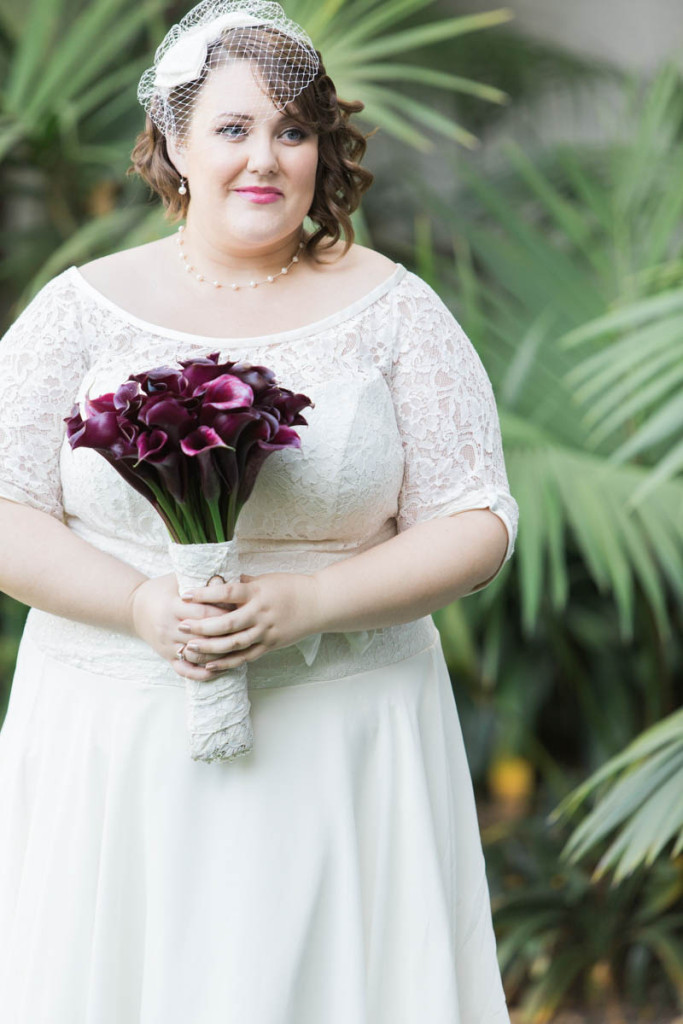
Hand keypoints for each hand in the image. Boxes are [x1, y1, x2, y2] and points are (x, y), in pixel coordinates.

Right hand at [128, 573, 230, 681]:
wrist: (134, 607)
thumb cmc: (162, 590)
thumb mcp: (177, 580)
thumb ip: (199, 580)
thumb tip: (228, 576)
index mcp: (172, 606)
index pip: (203, 613)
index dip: (223, 614)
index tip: (240, 612)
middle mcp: (168, 627)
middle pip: (202, 636)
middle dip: (224, 636)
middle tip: (245, 633)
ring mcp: (167, 644)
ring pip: (196, 656)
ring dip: (217, 656)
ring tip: (237, 652)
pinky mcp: (166, 656)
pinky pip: (184, 670)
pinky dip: (201, 674)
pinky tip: (218, 670)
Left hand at [175, 571, 320, 671]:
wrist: (319, 605)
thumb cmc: (291, 587)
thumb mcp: (266, 579)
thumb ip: (243, 582)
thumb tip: (220, 579)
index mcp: (257, 593)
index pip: (227, 592)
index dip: (205, 594)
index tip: (186, 594)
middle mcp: (260, 613)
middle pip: (227, 623)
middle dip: (202, 625)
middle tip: (181, 625)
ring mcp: (265, 632)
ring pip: (233, 644)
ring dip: (209, 647)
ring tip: (189, 647)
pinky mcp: (269, 646)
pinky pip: (245, 657)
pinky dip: (226, 663)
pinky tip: (209, 665)